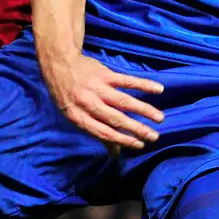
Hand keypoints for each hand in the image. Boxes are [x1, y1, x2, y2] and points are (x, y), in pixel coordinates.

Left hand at [39, 48, 165, 149]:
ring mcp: (97, 88)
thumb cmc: (67, 95)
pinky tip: (158, 89)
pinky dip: (143, 85)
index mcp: (78, 117)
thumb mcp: (74, 116)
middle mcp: (87, 103)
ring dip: (143, 110)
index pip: (103, 132)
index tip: (139, 145)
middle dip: (136, 129)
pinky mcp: (105, 74)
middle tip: (154, 137)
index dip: (122, 140)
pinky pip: (127, 80)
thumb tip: (115, 154)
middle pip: (115, 118)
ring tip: (159, 118)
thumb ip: (97, 133)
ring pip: (124, 101)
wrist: (59, 64)